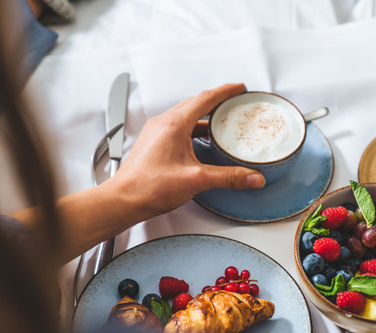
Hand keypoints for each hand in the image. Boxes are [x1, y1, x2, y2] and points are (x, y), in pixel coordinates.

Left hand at [12, 84, 265, 261]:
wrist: (124, 200)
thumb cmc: (148, 187)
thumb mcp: (196, 180)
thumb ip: (228, 178)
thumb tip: (251, 177)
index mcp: (174, 125)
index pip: (205, 99)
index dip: (225, 91)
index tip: (239, 89)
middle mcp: (163, 124)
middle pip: (195, 104)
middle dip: (217, 101)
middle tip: (233, 102)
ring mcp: (156, 133)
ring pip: (185, 116)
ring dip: (205, 116)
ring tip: (222, 122)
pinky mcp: (154, 143)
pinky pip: (178, 128)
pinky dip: (194, 129)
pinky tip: (201, 142)